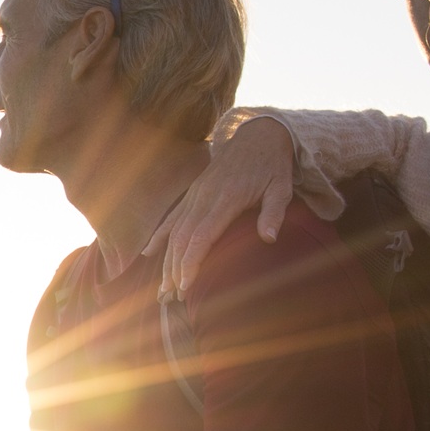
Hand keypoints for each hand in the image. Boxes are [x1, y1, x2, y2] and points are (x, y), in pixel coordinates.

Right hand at [146, 116, 294, 296]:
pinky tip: (147, 253)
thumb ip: (274, 213)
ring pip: (174, 231)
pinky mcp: (193, 192)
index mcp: (227, 198)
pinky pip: (172, 217)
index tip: (186, 284)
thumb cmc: (273, 166)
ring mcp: (196, 194)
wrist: (259, 135)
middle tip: (170, 296)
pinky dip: (159, 236)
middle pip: (182, 238)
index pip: (202, 235)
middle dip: (174, 269)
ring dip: (166, 260)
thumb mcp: (282, 187)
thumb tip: (269, 238)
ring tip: (163, 286)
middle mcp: (205, 197)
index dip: (191, 261)